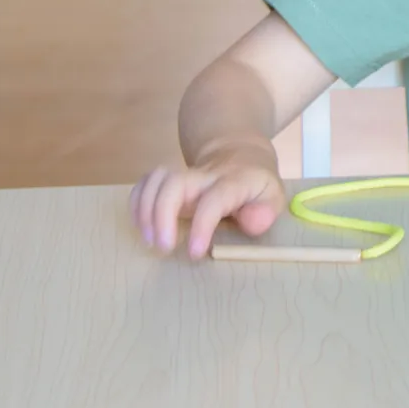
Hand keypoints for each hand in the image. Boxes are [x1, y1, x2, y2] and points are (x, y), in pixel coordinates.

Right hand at [130, 142, 286, 259]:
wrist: (240, 154)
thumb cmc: (256, 185)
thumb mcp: (273, 195)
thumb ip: (266, 210)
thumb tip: (253, 223)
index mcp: (234, 181)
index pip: (215, 199)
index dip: (202, 225)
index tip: (194, 253)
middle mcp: (205, 175)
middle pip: (174, 183)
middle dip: (162, 216)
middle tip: (163, 247)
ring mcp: (183, 174)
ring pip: (155, 180)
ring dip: (145, 211)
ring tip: (150, 241)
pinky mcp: (167, 178)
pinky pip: (144, 183)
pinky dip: (136, 204)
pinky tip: (142, 226)